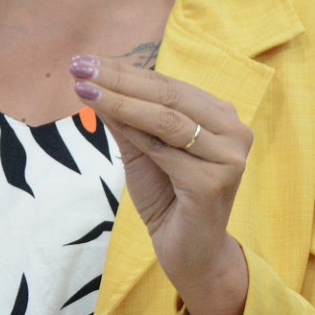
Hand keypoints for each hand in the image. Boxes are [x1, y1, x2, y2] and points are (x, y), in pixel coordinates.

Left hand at [70, 56, 250, 314]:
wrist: (189, 254)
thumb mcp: (143, 151)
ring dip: (119, 100)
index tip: (86, 60)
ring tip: (82, 86)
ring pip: (165, 119)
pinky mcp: (212, 183)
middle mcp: (234, 132)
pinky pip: (163, 150)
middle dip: (119, 78)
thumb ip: (127, 119)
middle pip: (168, 95)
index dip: (126, 71)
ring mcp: (228, 157)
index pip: (168, 85)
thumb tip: (93, 80)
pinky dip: (131, 130)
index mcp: (221, 117)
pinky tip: (103, 115)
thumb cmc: (168, 200)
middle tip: (80, 65)